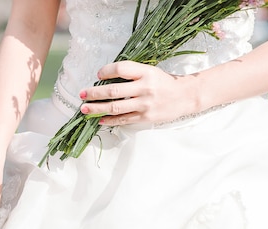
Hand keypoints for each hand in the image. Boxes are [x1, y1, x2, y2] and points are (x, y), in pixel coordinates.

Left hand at [78, 61, 198, 125]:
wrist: (187, 96)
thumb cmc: (164, 82)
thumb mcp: (150, 71)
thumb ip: (131, 74)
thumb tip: (105, 80)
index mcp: (146, 72)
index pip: (121, 69)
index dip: (106, 71)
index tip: (98, 74)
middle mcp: (145, 88)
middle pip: (113, 91)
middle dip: (94, 93)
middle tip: (81, 94)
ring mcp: (145, 104)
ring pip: (115, 107)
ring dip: (97, 108)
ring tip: (84, 108)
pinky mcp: (146, 117)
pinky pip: (124, 119)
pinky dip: (110, 120)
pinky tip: (99, 119)